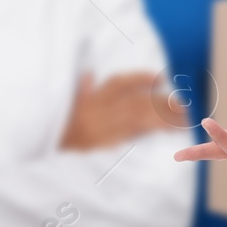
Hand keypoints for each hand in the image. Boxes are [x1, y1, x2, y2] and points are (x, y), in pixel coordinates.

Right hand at [61, 71, 186, 150]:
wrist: (44, 151)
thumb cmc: (56, 128)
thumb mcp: (66, 105)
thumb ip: (80, 89)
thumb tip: (89, 75)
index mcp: (90, 99)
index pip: (118, 83)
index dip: (140, 78)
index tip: (160, 78)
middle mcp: (97, 110)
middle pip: (135, 101)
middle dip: (160, 101)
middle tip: (182, 104)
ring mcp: (101, 127)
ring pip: (137, 117)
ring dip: (162, 116)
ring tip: (182, 117)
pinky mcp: (104, 143)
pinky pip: (131, 135)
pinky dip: (150, 130)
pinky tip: (168, 130)